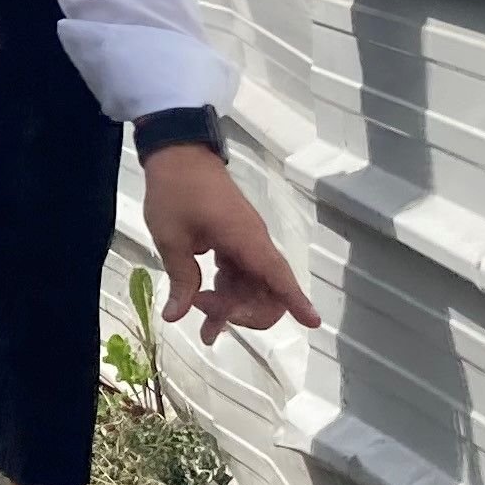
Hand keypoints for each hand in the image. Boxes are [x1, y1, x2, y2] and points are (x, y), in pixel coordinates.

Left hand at [142, 142, 319, 335]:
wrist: (178, 153)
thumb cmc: (176, 192)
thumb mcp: (172, 238)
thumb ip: (181, 279)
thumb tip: (176, 316)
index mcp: (246, 240)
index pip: (278, 276)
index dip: (296, 301)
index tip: (313, 322)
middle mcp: (254, 244)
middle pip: (268, 291)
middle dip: (244, 314)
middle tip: (208, 318)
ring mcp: (246, 243)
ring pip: (252, 287)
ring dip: (232, 309)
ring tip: (205, 331)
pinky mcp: (235, 242)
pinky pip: (240, 275)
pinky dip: (226, 293)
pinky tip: (203, 304)